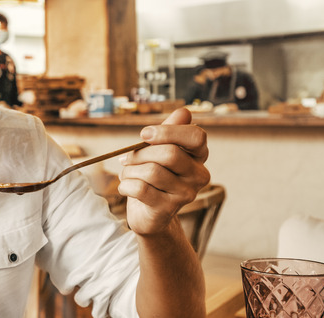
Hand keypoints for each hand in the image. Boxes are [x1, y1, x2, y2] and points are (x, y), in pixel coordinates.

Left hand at [118, 108, 209, 235]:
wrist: (147, 212)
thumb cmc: (152, 175)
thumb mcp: (158, 149)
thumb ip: (169, 130)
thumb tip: (183, 112)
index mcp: (198, 156)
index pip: (196, 136)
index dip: (168, 131)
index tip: (144, 134)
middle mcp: (199, 175)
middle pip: (170, 153)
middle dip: (140, 153)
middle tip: (126, 158)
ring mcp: (186, 194)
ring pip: (152, 171)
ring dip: (129, 170)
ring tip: (126, 174)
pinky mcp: (168, 209)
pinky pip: (141, 189)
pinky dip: (125, 185)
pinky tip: (125, 187)